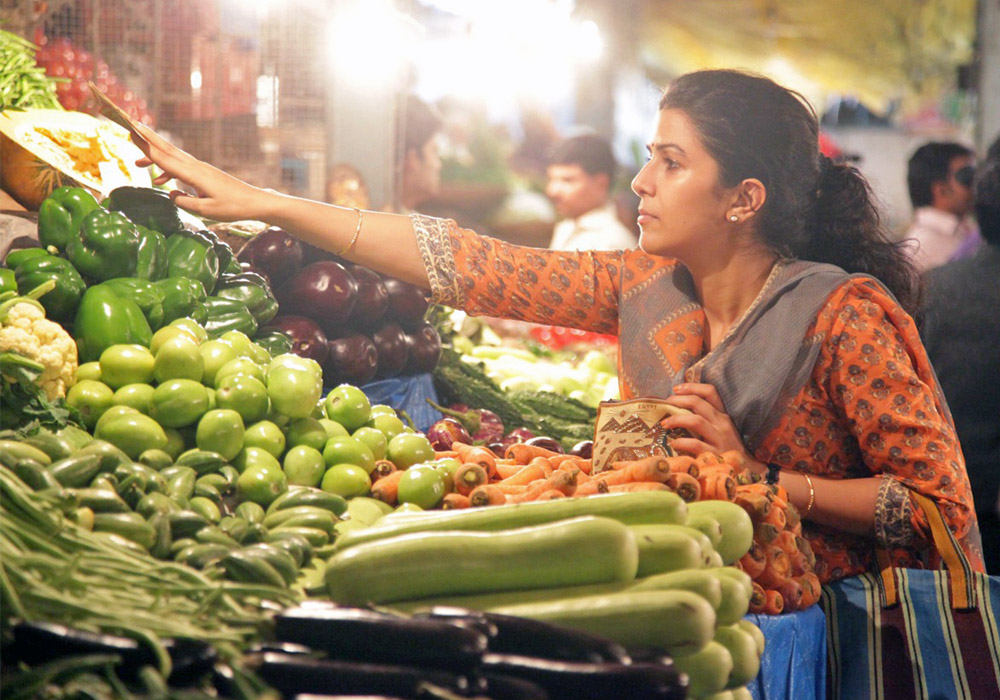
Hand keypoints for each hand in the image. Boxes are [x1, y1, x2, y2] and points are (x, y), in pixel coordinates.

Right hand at [131, 123, 274, 221]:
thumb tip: (171, 195)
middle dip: (147, 138)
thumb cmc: (233, 207)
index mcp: (194, 174)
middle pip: (167, 149)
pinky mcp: (204, 173)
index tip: (131, 132)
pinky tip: (161, 180)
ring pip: (173, 157)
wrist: (253, 202)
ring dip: (155, 156)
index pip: (165, 159)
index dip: (146, 147)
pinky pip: (181, 167)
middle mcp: (195, 167)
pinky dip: (168, 170)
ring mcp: (200, 168)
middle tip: (129, 125)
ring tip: (137, 162)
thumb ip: (185, 203)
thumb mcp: (207, 211)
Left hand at [662, 383, 761, 470]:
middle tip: (666, 403)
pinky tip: (674, 443)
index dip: (692, 387)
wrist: (749, 471)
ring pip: (696, 421)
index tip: (676, 388)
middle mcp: (722, 423)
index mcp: (723, 415)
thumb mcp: (721, 429)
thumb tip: (679, 409)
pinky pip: (696, 445)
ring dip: (677, 419)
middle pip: (699, 403)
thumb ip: (706, 418)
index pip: (710, 392)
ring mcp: (720, 439)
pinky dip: (682, 442)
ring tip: (664, 423)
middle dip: (679, 400)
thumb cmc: (729, 448)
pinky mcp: (716, 455)